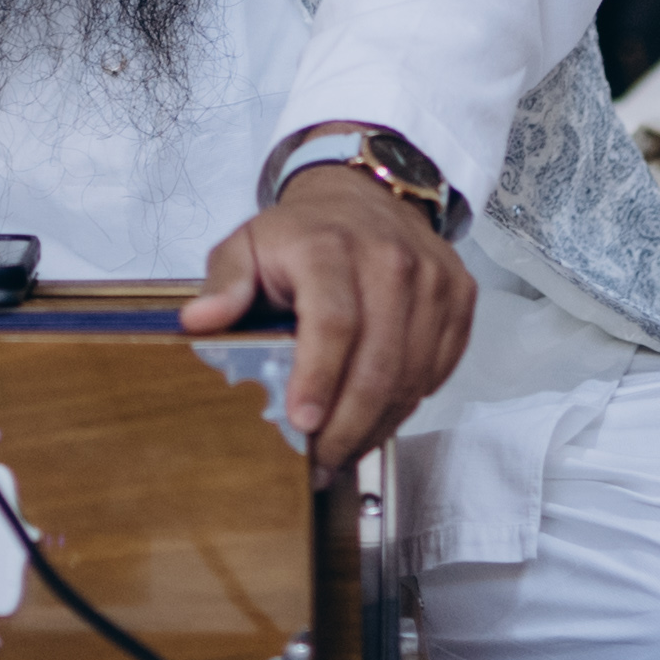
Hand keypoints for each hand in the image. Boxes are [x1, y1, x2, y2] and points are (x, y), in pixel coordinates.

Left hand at [179, 167, 471, 470]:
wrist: (364, 197)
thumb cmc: (301, 235)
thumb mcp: (246, 246)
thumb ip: (223, 284)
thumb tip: (199, 322)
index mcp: (330, 247)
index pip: (333, 323)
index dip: (319, 379)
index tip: (302, 423)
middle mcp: (391, 260)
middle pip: (378, 362)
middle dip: (348, 425)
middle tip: (319, 461)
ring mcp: (433, 279)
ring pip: (412, 376)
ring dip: (376, 425)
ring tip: (342, 451)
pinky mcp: (460, 297)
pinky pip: (437, 369)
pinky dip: (406, 403)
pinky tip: (375, 418)